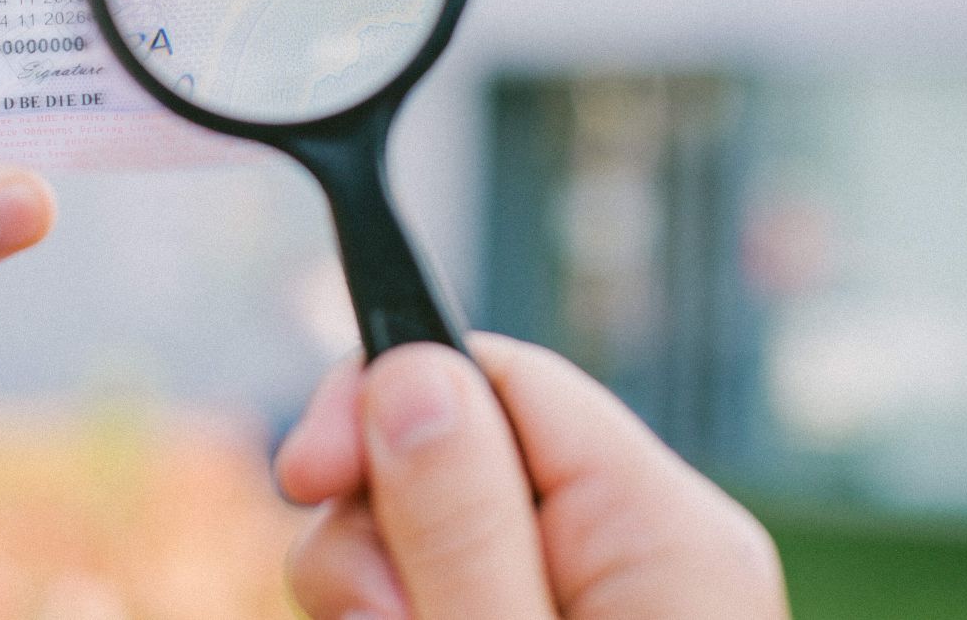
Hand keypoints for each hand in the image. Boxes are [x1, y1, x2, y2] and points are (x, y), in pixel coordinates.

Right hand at [275, 335, 787, 618]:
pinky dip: (401, 609)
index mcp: (661, 530)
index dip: (385, 399)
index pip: (501, 375)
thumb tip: (411, 371)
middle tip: (369, 619)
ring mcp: (596, 596)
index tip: (304, 472)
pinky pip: (447, 580)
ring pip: (432, 526)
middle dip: (373, 522)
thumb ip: (462, 524)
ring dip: (375, 586)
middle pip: (452, 448)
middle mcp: (639, 548)